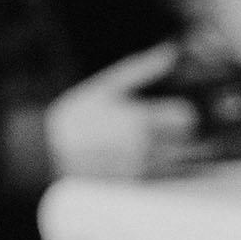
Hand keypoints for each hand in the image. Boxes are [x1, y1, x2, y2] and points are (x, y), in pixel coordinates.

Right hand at [44, 42, 201, 181]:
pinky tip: (155, 159)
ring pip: (183, 164)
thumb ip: (142, 69)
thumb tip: (170, 52)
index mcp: (140, 119)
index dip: (187, 111)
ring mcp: (143, 171)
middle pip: (190, 143)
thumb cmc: (79, 114)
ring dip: (182, 152)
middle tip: (173, 126)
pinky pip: (168, 180)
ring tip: (165, 142)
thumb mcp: (107, 84)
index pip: (186, 118)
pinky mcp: (138, 187)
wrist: (50, 152)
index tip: (178, 107)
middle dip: (187, 134)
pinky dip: (170, 169)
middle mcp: (146, 148)